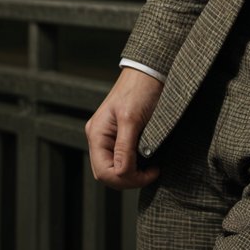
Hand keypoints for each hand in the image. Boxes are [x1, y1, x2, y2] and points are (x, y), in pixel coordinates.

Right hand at [85, 67, 163, 189]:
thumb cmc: (140, 89)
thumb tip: (121, 172)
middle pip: (107, 173)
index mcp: (97, 134)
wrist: (151, 70)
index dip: (127, 179)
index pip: (105, 172)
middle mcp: (99, 137)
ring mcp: (109, 136)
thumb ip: (124, 147)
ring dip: (132, 174)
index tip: (151, 172)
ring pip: (114, 168)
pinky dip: (134, 165)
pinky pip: (122, 158)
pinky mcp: (121, 134)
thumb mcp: (132, 119)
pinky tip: (148, 161)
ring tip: (151, 168)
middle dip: (129, 179)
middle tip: (152, 173)